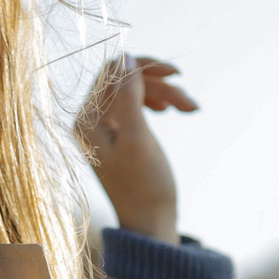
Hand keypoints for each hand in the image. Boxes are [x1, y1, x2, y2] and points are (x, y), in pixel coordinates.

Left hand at [79, 56, 197, 242]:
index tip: (176, 75)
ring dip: (165, 95)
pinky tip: (173, 111)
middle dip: (160, 85)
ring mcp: (104, 127)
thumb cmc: (145, 185)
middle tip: (190, 103)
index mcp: (87, 119)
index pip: (113, 71)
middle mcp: (90, 120)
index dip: (144, 67)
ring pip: (136, 91)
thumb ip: (128, 96)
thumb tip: (124, 56)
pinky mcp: (118, 134)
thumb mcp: (138, 137)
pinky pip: (138, 105)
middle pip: (126, 80)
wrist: (150, 221)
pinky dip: (159, 104)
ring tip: (191, 108)